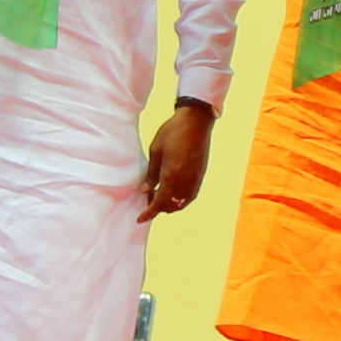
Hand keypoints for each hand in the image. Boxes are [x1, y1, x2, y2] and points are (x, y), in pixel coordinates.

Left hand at [138, 101, 214, 217]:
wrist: (196, 121)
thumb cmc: (172, 132)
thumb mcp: (155, 151)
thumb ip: (151, 174)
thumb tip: (145, 191)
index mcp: (171, 176)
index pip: (159, 203)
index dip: (149, 213)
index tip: (140, 219)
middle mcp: (185, 181)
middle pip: (171, 206)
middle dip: (158, 207)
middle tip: (147, 198)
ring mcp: (195, 179)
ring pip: (182, 203)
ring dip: (170, 204)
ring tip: (159, 194)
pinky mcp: (200, 175)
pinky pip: (190, 195)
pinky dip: (180, 199)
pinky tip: (172, 190)